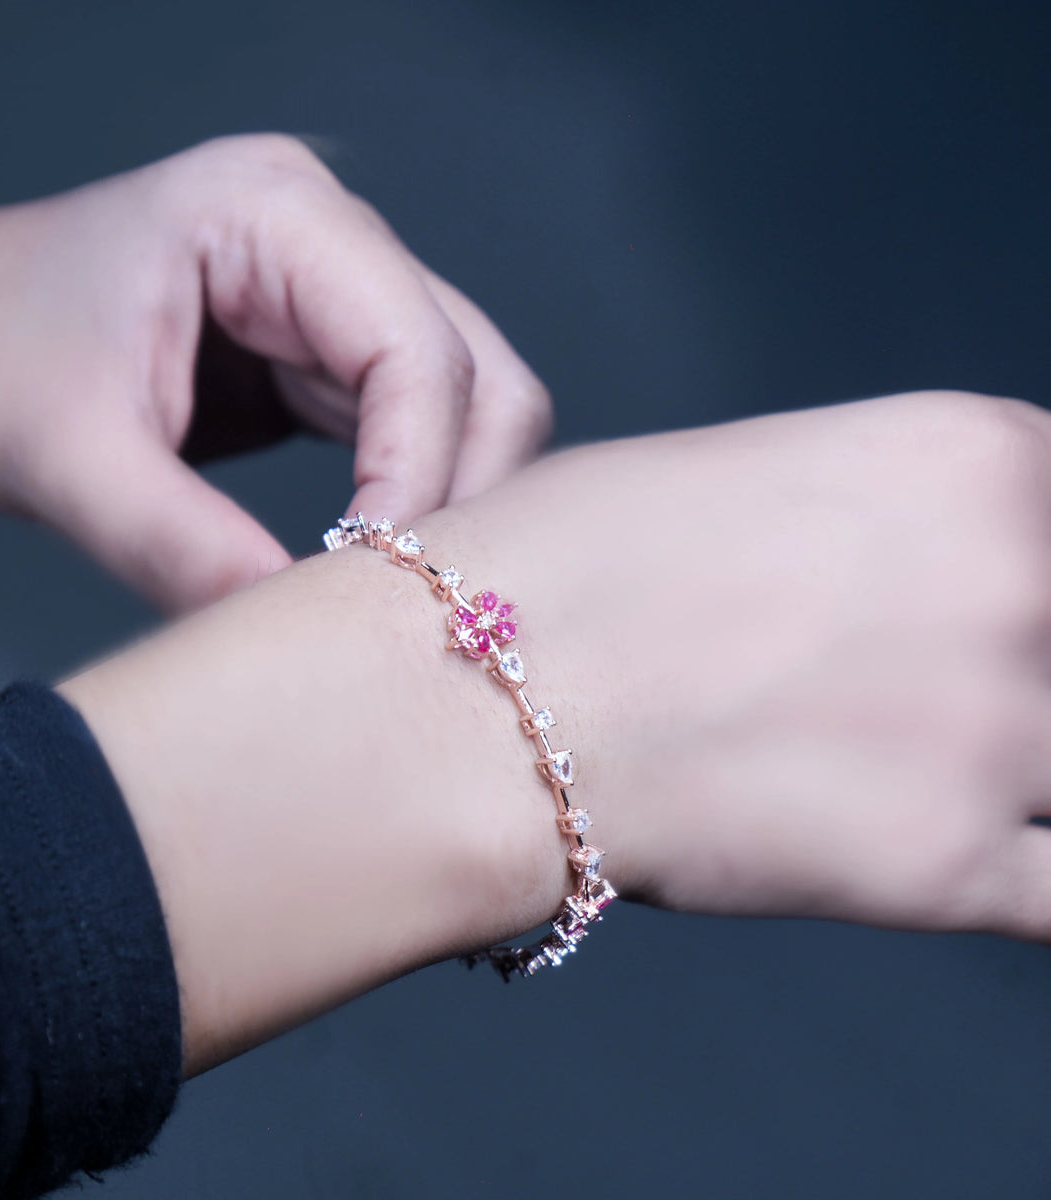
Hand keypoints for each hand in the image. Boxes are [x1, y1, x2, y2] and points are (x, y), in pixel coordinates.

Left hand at [0, 137, 551, 610]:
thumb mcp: (62, 456)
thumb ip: (180, 547)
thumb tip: (298, 634)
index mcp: (274, 213)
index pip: (418, 351)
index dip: (419, 477)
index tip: (376, 584)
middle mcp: (328, 239)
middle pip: (476, 376)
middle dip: (460, 495)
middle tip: (409, 598)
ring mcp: (333, 295)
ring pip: (465, 408)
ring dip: (444, 504)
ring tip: (388, 590)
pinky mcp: (321, 355)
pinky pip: (410, 433)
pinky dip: (408, 502)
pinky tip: (368, 561)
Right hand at [432, 389, 1050, 938]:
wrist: (475, 690)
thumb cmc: (563, 567)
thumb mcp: (749, 478)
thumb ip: (873, 516)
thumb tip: (897, 574)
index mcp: (969, 453)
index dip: (1033, 576)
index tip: (993, 614)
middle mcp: (1013, 575)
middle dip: (1016, 675)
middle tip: (923, 697)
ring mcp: (991, 725)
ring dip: (1019, 776)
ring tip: (924, 776)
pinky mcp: (945, 864)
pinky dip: (1035, 884)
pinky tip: (971, 865)